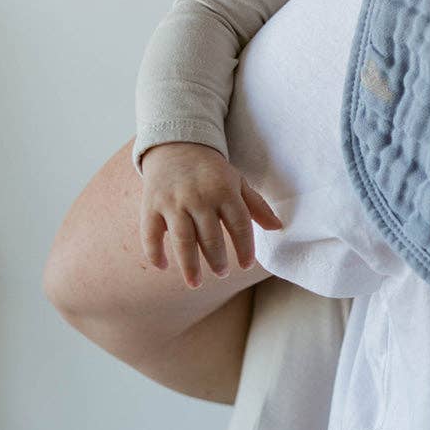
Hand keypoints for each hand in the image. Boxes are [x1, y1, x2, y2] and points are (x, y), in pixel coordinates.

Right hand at [139, 142, 282, 288]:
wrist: (177, 146)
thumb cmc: (212, 171)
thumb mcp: (238, 182)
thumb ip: (257, 206)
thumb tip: (278, 227)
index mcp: (224, 191)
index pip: (239, 224)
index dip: (245, 247)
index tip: (247, 265)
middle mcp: (199, 197)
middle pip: (210, 236)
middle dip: (217, 259)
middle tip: (222, 273)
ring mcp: (173, 202)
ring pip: (183, 240)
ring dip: (189, 265)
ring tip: (196, 283)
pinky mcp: (151, 206)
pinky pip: (151, 234)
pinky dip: (155, 252)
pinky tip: (163, 267)